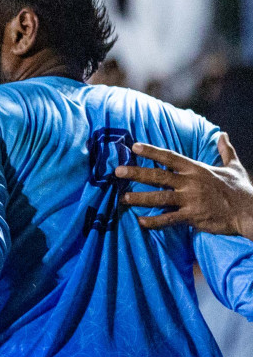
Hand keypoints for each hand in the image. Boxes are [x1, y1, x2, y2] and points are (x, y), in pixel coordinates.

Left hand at [116, 135, 252, 237]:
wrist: (249, 211)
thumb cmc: (241, 189)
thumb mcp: (234, 166)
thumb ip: (226, 150)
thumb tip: (222, 134)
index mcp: (197, 169)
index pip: (170, 157)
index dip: (151, 152)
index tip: (134, 147)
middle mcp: (191, 182)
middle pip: (158, 175)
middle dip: (136, 173)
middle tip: (117, 171)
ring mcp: (190, 199)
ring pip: (159, 197)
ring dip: (139, 198)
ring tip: (122, 198)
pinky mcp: (192, 216)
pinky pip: (168, 219)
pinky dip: (154, 221)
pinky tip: (140, 222)